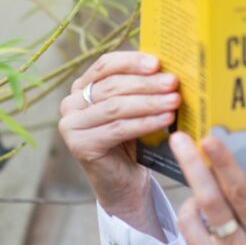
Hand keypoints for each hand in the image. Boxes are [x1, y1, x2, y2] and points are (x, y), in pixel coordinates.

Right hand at [58, 51, 178, 224]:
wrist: (124, 182)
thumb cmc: (133, 140)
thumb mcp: (135, 107)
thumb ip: (141, 86)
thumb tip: (167, 67)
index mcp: (81, 87)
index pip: (105, 65)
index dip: (131, 61)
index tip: (157, 62)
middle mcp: (70, 103)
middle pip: (112, 86)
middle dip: (146, 83)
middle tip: (173, 83)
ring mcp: (71, 125)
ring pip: (116, 107)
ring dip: (149, 103)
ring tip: (174, 101)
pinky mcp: (80, 145)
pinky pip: (118, 129)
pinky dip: (145, 122)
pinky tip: (165, 120)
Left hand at [170, 132, 245, 244]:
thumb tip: (225, 186)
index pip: (241, 194)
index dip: (223, 164)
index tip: (209, 139)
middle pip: (209, 201)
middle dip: (192, 166)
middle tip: (180, 140)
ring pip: (189, 222)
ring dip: (191, 204)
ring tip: (199, 202)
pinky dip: (195, 239)